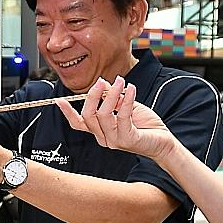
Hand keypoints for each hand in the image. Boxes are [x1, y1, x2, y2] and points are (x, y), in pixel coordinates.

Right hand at [56, 76, 178, 161]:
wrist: (163, 140)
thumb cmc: (144, 124)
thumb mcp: (125, 107)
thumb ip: (113, 99)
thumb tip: (105, 84)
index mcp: (100, 132)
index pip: (79, 124)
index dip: (68, 113)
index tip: (59, 100)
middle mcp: (103, 138)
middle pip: (88, 116)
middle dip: (93, 95)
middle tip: (102, 81)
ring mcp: (114, 141)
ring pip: (103, 114)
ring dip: (111, 94)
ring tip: (120, 82)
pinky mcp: (127, 140)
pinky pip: (121, 116)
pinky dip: (126, 99)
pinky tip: (131, 89)